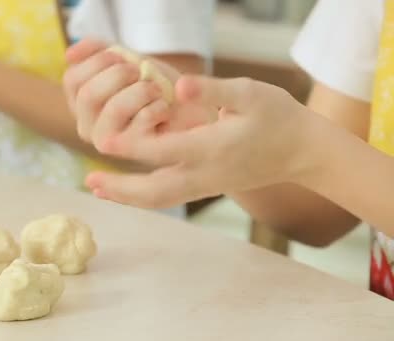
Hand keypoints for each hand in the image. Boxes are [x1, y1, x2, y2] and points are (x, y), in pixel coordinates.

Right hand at [63, 39, 215, 151]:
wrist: (190, 108)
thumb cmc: (155, 83)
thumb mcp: (126, 60)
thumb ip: (98, 51)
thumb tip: (68, 54)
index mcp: (80, 104)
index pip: (72, 80)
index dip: (97, 61)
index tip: (120, 55)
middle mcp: (87, 127)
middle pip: (88, 95)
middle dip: (119, 75)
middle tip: (140, 72)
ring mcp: (108, 143)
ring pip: (114, 109)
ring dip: (141, 91)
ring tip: (156, 90)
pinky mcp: (134, 153)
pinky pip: (142, 120)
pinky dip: (158, 106)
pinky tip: (164, 109)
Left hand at [83, 76, 323, 207]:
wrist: (302, 152)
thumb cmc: (278, 117)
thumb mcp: (250, 93)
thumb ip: (213, 90)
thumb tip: (177, 88)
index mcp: (214, 148)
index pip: (164, 152)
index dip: (131, 148)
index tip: (103, 144)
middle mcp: (206, 173)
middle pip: (156, 190)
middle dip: (121, 188)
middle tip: (90, 182)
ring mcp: (206, 185)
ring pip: (160, 199)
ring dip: (128, 197)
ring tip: (98, 188)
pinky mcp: (206, 187)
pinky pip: (168, 196)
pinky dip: (143, 196)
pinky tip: (124, 189)